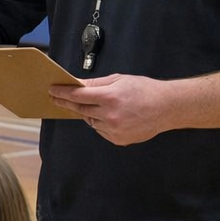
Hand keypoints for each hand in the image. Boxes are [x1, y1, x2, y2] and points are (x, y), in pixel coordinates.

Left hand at [49, 73, 176, 144]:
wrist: (167, 108)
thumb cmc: (144, 90)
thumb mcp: (119, 80)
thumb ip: (96, 84)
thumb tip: (78, 84)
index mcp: (110, 97)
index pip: (78, 95)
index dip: (63, 93)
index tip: (53, 91)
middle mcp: (110, 115)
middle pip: (81, 109)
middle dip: (68, 103)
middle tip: (57, 98)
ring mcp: (114, 130)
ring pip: (90, 121)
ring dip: (88, 113)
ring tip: (98, 105)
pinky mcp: (118, 140)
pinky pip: (100, 130)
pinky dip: (100, 122)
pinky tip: (110, 116)